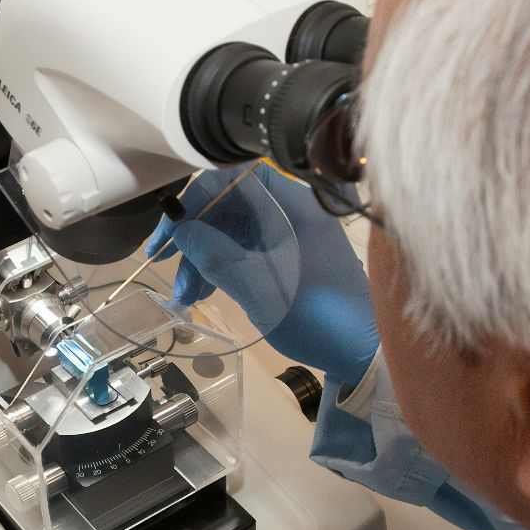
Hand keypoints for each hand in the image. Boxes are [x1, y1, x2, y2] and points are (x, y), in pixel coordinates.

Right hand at [147, 163, 378, 385]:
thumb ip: (213, 252)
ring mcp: (291, 234)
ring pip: (233, 232)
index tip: (168, 235)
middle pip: (228, 206)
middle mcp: (291, 209)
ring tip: (185, 297)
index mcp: (291, 202)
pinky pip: (246, 250)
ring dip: (203, 259)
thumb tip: (180, 230)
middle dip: (193, 237)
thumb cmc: (315, 314)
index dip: (192, 201)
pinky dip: (222, 268)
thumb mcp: (255, 285)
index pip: (229, 178)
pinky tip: (203, 293)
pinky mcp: (290, 257)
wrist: (363, 351)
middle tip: (167, 268)